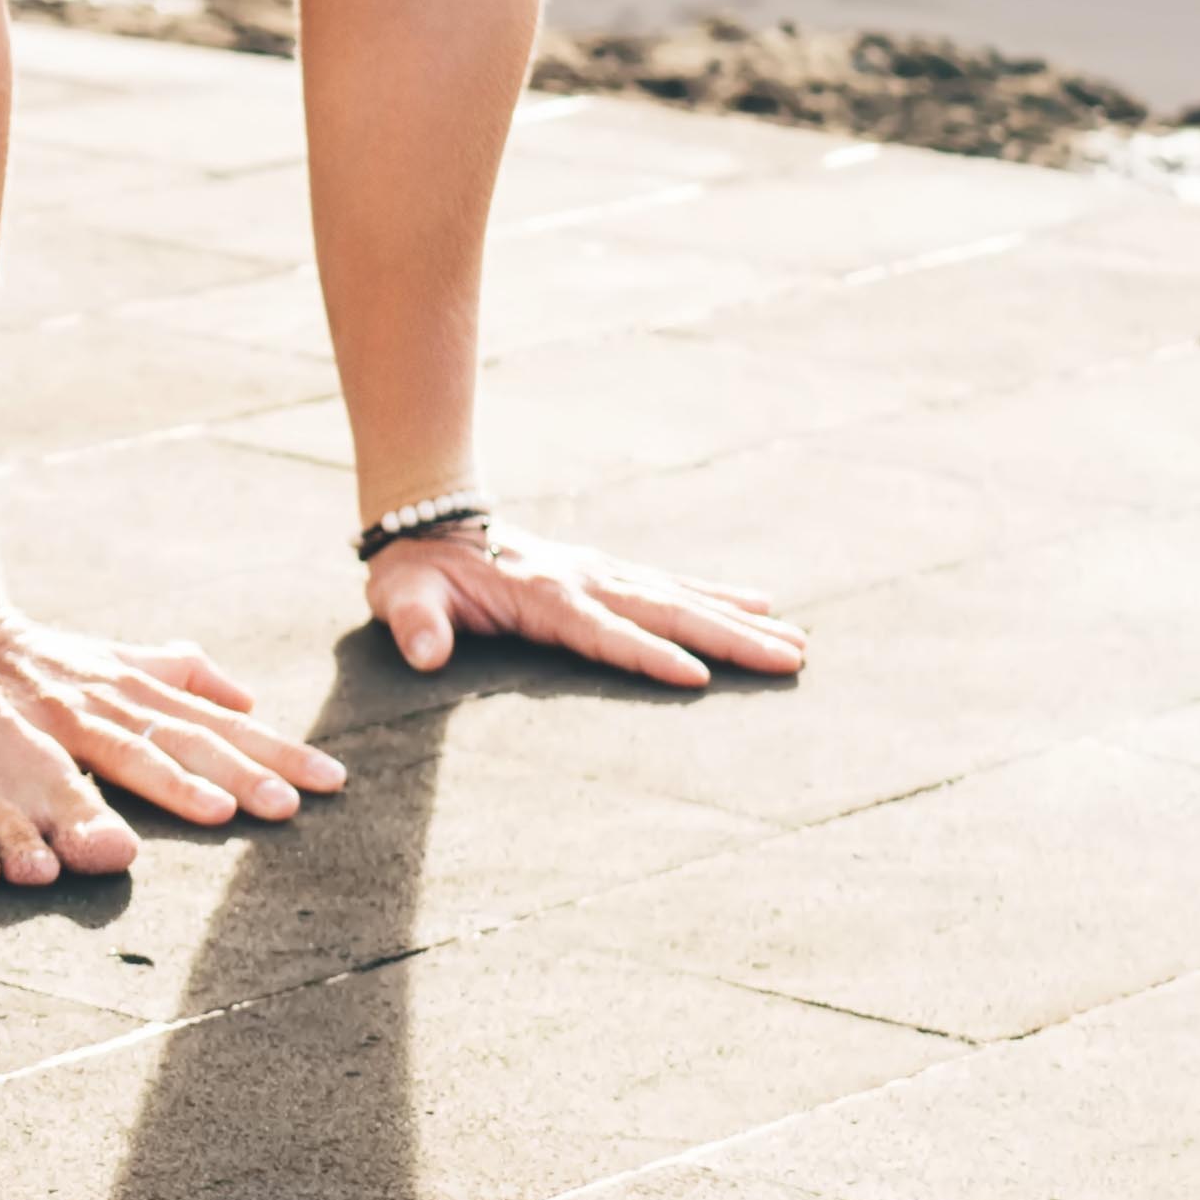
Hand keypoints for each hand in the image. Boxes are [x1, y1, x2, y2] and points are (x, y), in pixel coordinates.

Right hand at [0, 602, 352, 823]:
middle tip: (310, 796)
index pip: (225, 720)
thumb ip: (180, 669)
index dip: (277, 747)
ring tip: (256, 807)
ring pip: (155, 747)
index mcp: (145, 683)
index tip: (332, 777)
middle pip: (202, 734)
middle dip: (257, 765)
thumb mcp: (115, 655)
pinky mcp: (44, 732)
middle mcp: (122, 695)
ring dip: (206, 778)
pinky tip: (156, 801)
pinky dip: (130, 779)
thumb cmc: (45, 659)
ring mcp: (83, 713)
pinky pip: (90, 763)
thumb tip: (247, 698)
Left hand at [367, 519, 806, 688]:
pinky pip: (673, 585)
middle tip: (791, 660)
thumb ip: (414, 625)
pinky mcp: (608, 572)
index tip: (697, 677)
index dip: (646, 655)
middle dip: (729, 638)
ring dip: (739, 620)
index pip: (603, 632)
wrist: (428, 522)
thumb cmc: (414, 574)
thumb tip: (425, 653)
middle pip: (666, 613)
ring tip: (797, 642)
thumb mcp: (402, 598)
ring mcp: (601, 573)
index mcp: (543, 596)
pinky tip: (762, 606)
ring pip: (682, 598)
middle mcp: (585, 580)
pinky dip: (719, 595)